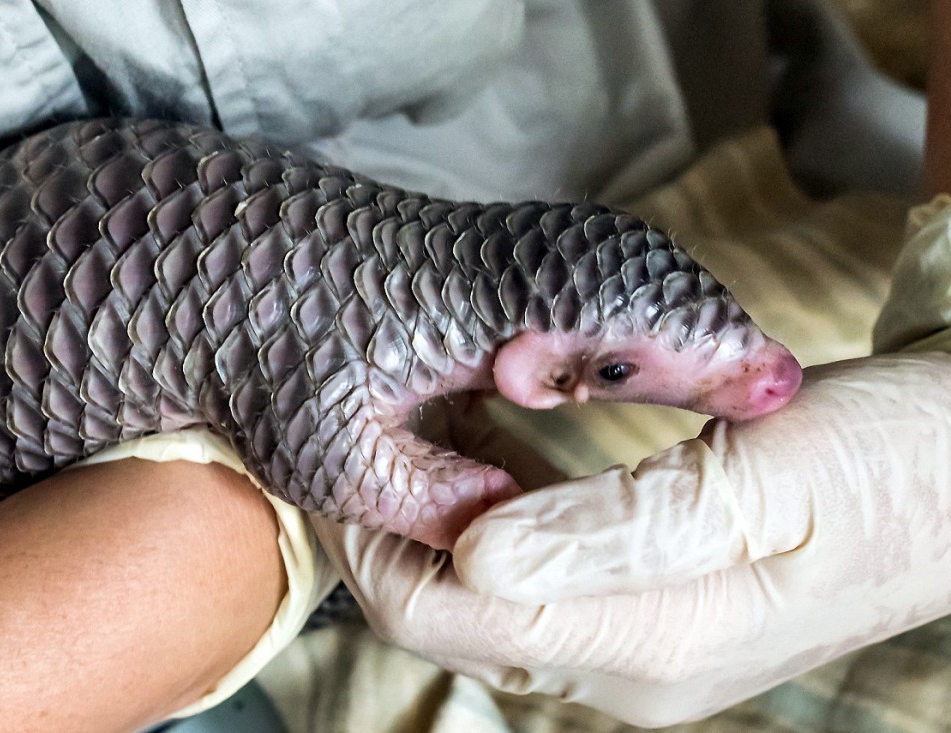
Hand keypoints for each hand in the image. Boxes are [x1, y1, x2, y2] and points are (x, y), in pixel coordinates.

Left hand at [315, 352, 950, 726]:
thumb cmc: (887, 465)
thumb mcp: (758, 481)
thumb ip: (612, 528)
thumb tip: (473, 559)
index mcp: (646, 638)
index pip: (442, 617)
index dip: (369, 545)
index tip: (328, 466)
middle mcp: (630, 666)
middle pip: (453, 619)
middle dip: (392, 534)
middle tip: (360, 435)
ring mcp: (643, 649)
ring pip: (490, 602)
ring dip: (437, 525)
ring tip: (410, 433)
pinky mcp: (658, 615)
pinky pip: (539, 583)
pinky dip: (496, 525)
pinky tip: (492, 456)